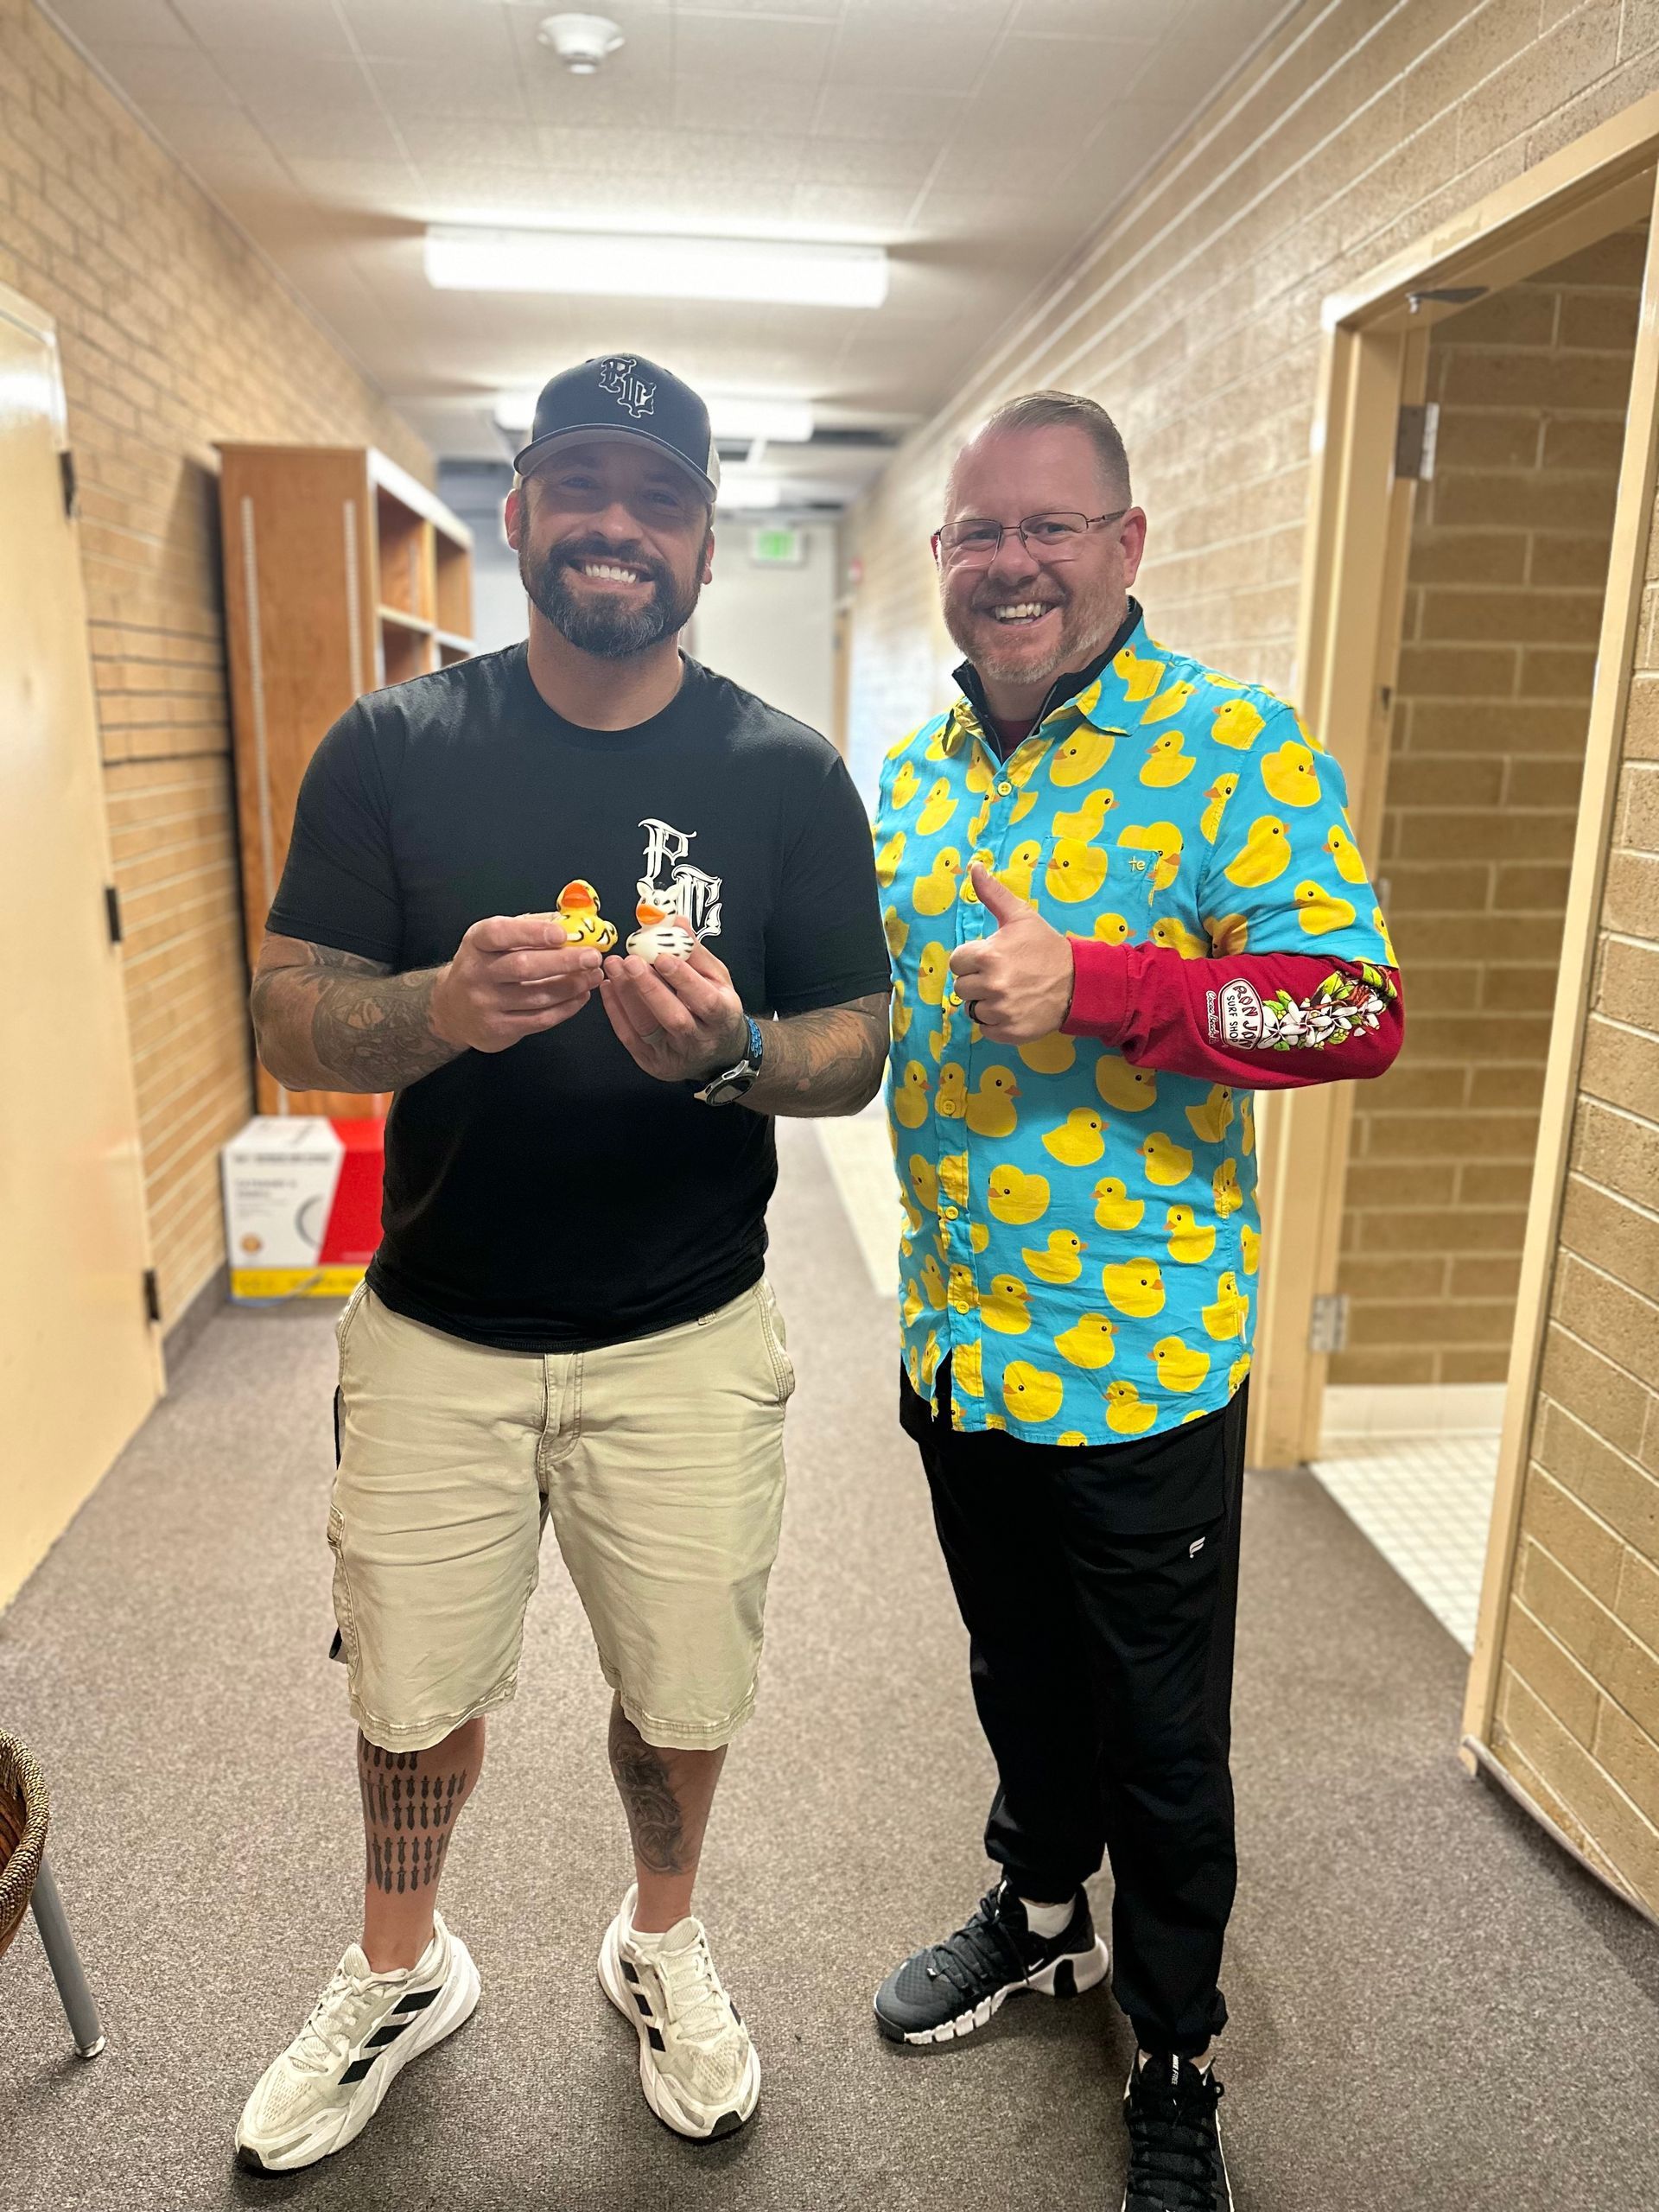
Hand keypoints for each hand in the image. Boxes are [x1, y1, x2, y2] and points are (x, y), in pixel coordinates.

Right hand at [429, 913, 601, 1053]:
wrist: (452, 1008)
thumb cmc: (486, 965)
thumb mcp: (497, 939)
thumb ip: (532, 926)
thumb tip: (574, 920)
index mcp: (477, 942)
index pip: (501, 934)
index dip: (533, 933)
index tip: (563, 933)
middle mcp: (476, 973)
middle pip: (524, 967)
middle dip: (564, 962)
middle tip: (593, 957)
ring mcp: (485, 1004)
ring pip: (537, 996)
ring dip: (572, 986)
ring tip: (594, 976)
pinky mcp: (498, 1029)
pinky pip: (540, 1019)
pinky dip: (566, 1008)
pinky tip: (581, 996)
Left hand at [599, 939, 749, 1082]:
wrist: (718, 1052)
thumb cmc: (716, 1007)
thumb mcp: (717, 979)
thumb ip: (696, 953)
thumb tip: (676, 921)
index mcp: (722, 1017)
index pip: (705, 1000)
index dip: (683, 979)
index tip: (662, 956)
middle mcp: (700, 1041)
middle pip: (673, 1018)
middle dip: (649, 988)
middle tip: (629, 960)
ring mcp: (674, 1055)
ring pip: (646, 1028)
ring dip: (627, 996)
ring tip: (614, 967)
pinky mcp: (651, 1062)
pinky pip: (629, 1036)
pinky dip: (615, 1011)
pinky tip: (609, 986)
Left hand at [949, 864, 1075, 1043]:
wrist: (1079, 982)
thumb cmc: (1046, 947)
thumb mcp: (1021, 916)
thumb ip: (992, 893)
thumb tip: (974, 866)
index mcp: (987, 956)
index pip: (957, 962)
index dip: (972, 960)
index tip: (991, 959)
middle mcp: (991, 985)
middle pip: (961, 988)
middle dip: (978, 981)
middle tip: (1002, 975)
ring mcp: (1000, 1011)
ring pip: (972, 1010)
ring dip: (986, 1003)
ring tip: (1009, 992)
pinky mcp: (1009, 1032)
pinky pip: (985, 1029)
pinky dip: (995, 1022)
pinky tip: (1013, 1009)